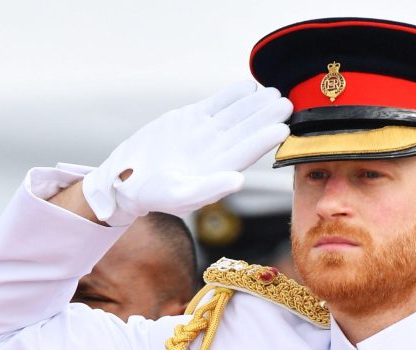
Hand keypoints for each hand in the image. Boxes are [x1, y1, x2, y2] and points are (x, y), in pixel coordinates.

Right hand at [82, 81, 291, 225]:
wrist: (129, 177)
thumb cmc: (154, 194)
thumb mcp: (180, 196)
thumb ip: (210, 189)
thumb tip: (239, 181)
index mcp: (217, 172)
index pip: (245, 154)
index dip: (263, 140)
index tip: (281, 129)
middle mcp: (216, 152)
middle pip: (245, 132)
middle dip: (265, 118)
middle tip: (286, 104)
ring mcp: (205, 134)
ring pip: (235, 116)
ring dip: (254, 104)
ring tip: (273, 92)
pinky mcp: (192, 119)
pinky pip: (216, 104)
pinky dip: (231, 95)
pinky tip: (249, 87)